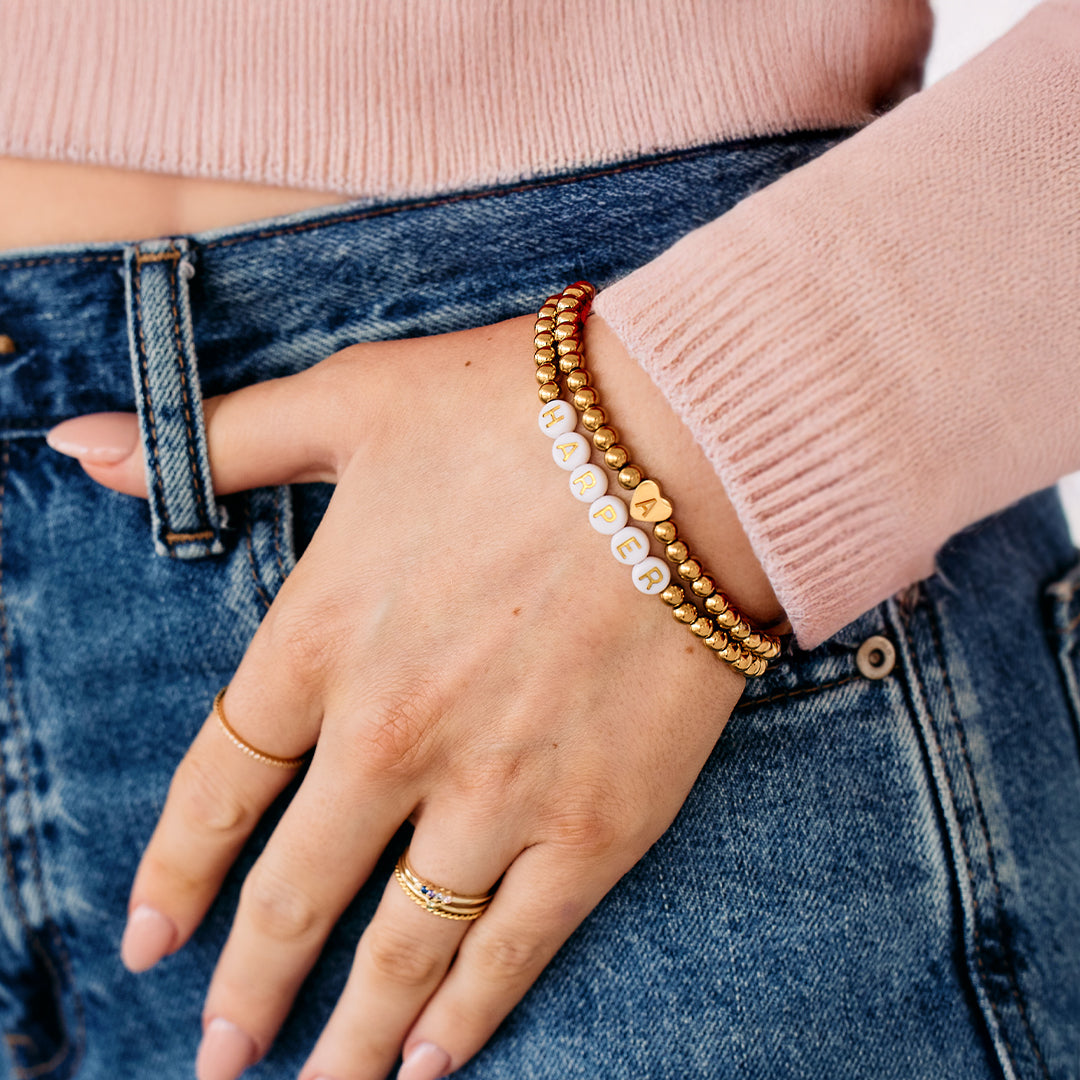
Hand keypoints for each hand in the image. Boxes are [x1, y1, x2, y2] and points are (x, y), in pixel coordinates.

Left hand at [50, 313, 785, 1079]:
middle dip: (250, 985)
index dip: (176, 872)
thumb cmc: (517, 413)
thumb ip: (219, 440)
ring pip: (401, 947)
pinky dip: (471, 1012)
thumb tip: (81, 444)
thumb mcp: (353, 403)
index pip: (218, 790)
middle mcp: (393, 739)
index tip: (151, 938)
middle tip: (218, 1055)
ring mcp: (497, 793)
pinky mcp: (597, 821)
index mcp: (323, 641)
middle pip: (295, 894)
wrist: (687, 446)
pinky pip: (516, 943)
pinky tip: (437, 1058)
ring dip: (349, 1034)